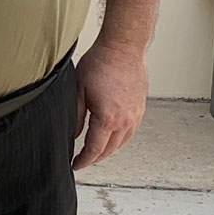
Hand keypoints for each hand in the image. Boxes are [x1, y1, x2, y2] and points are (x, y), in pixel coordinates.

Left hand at [72, 40, 147, 170]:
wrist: (122, 49)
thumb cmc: (99, 64)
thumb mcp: (78, 90)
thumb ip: (75, 116)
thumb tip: (73, 134)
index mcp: (108, 119)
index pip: (95, 149)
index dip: (84, 160)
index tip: (76, 165)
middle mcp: (125, 121)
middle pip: (110, 150)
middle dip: (95, 158)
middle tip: (82, 160)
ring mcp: (135, 116)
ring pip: (121, 143)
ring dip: (108, 150)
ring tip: (95, 151)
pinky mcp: (140, 109)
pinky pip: (130, 132)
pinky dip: (119, 139)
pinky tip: (110, 136)